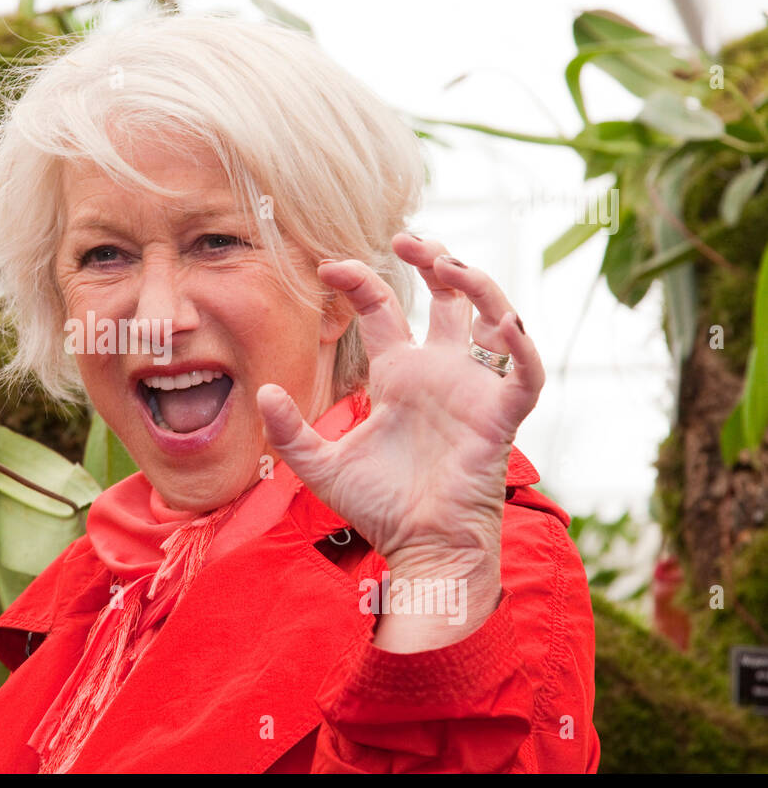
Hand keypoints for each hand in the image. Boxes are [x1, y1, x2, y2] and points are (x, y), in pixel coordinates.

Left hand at [257, 233, 545, 648]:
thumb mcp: (320, 466)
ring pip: (491, 318)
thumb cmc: (379, 509)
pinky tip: (500, 321)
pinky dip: (519, 345)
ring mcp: (472, 390)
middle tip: (407, 239)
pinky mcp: (500, 416)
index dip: (361, 281)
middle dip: (433, 261)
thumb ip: (290, 432)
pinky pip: (523, 371)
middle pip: (447, 298)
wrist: (420, 549)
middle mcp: (438, 373)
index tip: (327, 267)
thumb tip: (263, 393)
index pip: (383, 309)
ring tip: (446, 264)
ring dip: (478, 285)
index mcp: (399, 376)